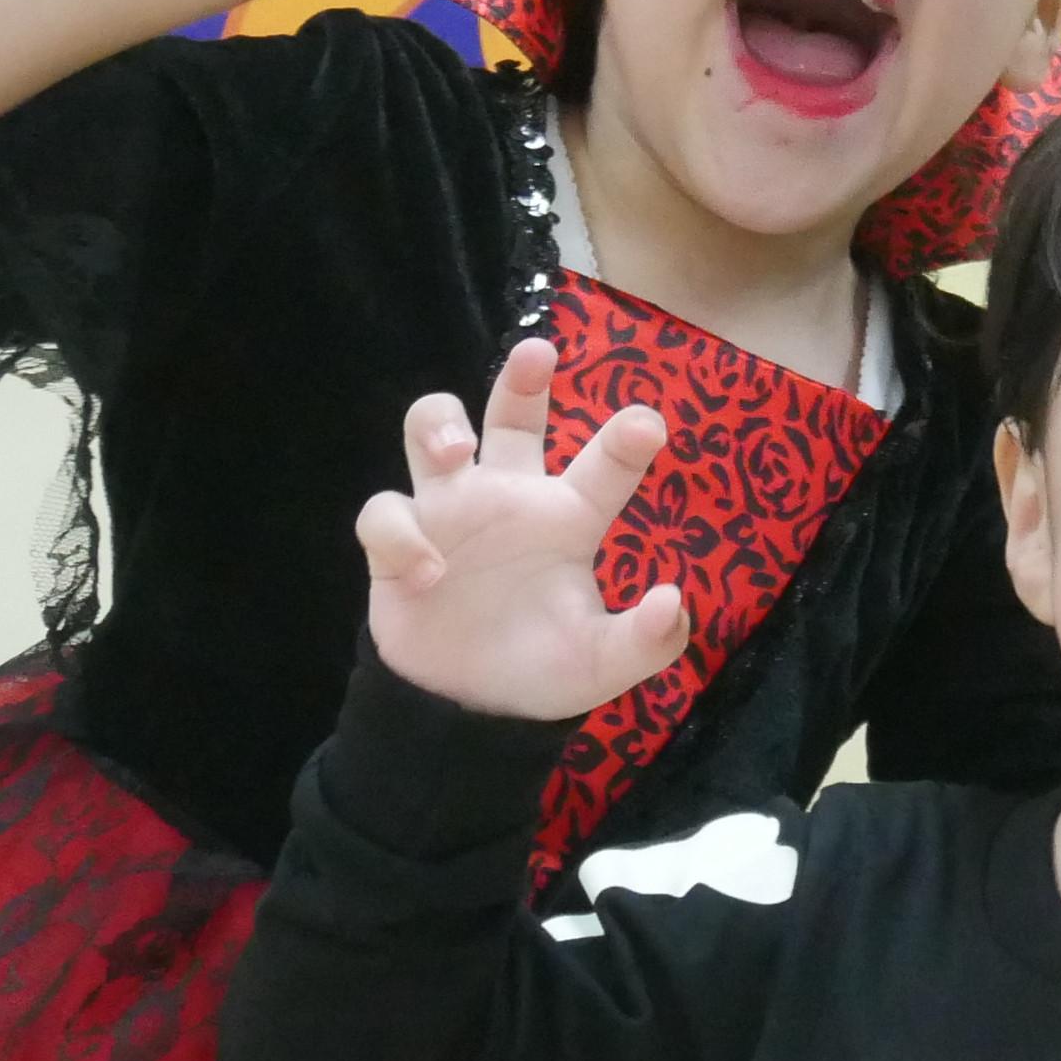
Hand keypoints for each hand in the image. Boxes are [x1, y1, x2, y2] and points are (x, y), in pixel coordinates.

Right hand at [359, 341, 692, 722]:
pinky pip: (386, 513)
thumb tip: (674, 602)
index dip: (624, 443)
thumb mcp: (601, 665)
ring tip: (456, 452)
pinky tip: (427, 572)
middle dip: (521, 381)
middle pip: (511, 417)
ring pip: (432, 430)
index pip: (602, 467)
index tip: (647, 424)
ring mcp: (450, 511)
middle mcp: (509, 497)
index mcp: (568, 518)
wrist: (464, 707)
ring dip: (438, 425)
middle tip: (538, 353)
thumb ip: (644, 642)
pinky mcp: (397, 541)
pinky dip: (401, 534)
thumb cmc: (540, 668)